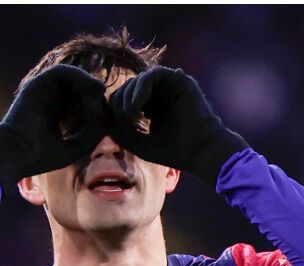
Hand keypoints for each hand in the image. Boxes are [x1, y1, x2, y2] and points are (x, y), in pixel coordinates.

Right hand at [0, 65, 106, 190]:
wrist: (17, 155)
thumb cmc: (41, 157)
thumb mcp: (76, 147)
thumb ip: (93, 132)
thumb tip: (106, 115)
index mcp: (56, 114)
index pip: (83, 103)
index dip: (98, 106)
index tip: (108, 118)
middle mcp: (50, 100)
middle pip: (80, 88)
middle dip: (96, 95)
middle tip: (106, 105)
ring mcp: (43, 91)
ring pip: (73, 77)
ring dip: (89, 83)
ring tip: (100, 94)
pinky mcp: (38, 83)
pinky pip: (63, 71)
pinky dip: (80, 76)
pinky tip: (90, 88)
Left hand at [107, 66, 247, 185]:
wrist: (200, 151)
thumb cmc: (174, 152)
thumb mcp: (139, 144)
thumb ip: (120, 133)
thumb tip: (103, 121)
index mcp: (153, 109)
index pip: (126, 100)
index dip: (115, 109)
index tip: (114, 125)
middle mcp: (162, 96)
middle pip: (129, 87)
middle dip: (119, 101)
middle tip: (119, 119)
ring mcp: (171, 87)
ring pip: (139, 79)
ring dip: (128, 95)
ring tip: (127, 114)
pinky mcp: (179, 80)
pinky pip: (152, 74)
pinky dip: (140, 87)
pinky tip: (136, 106)